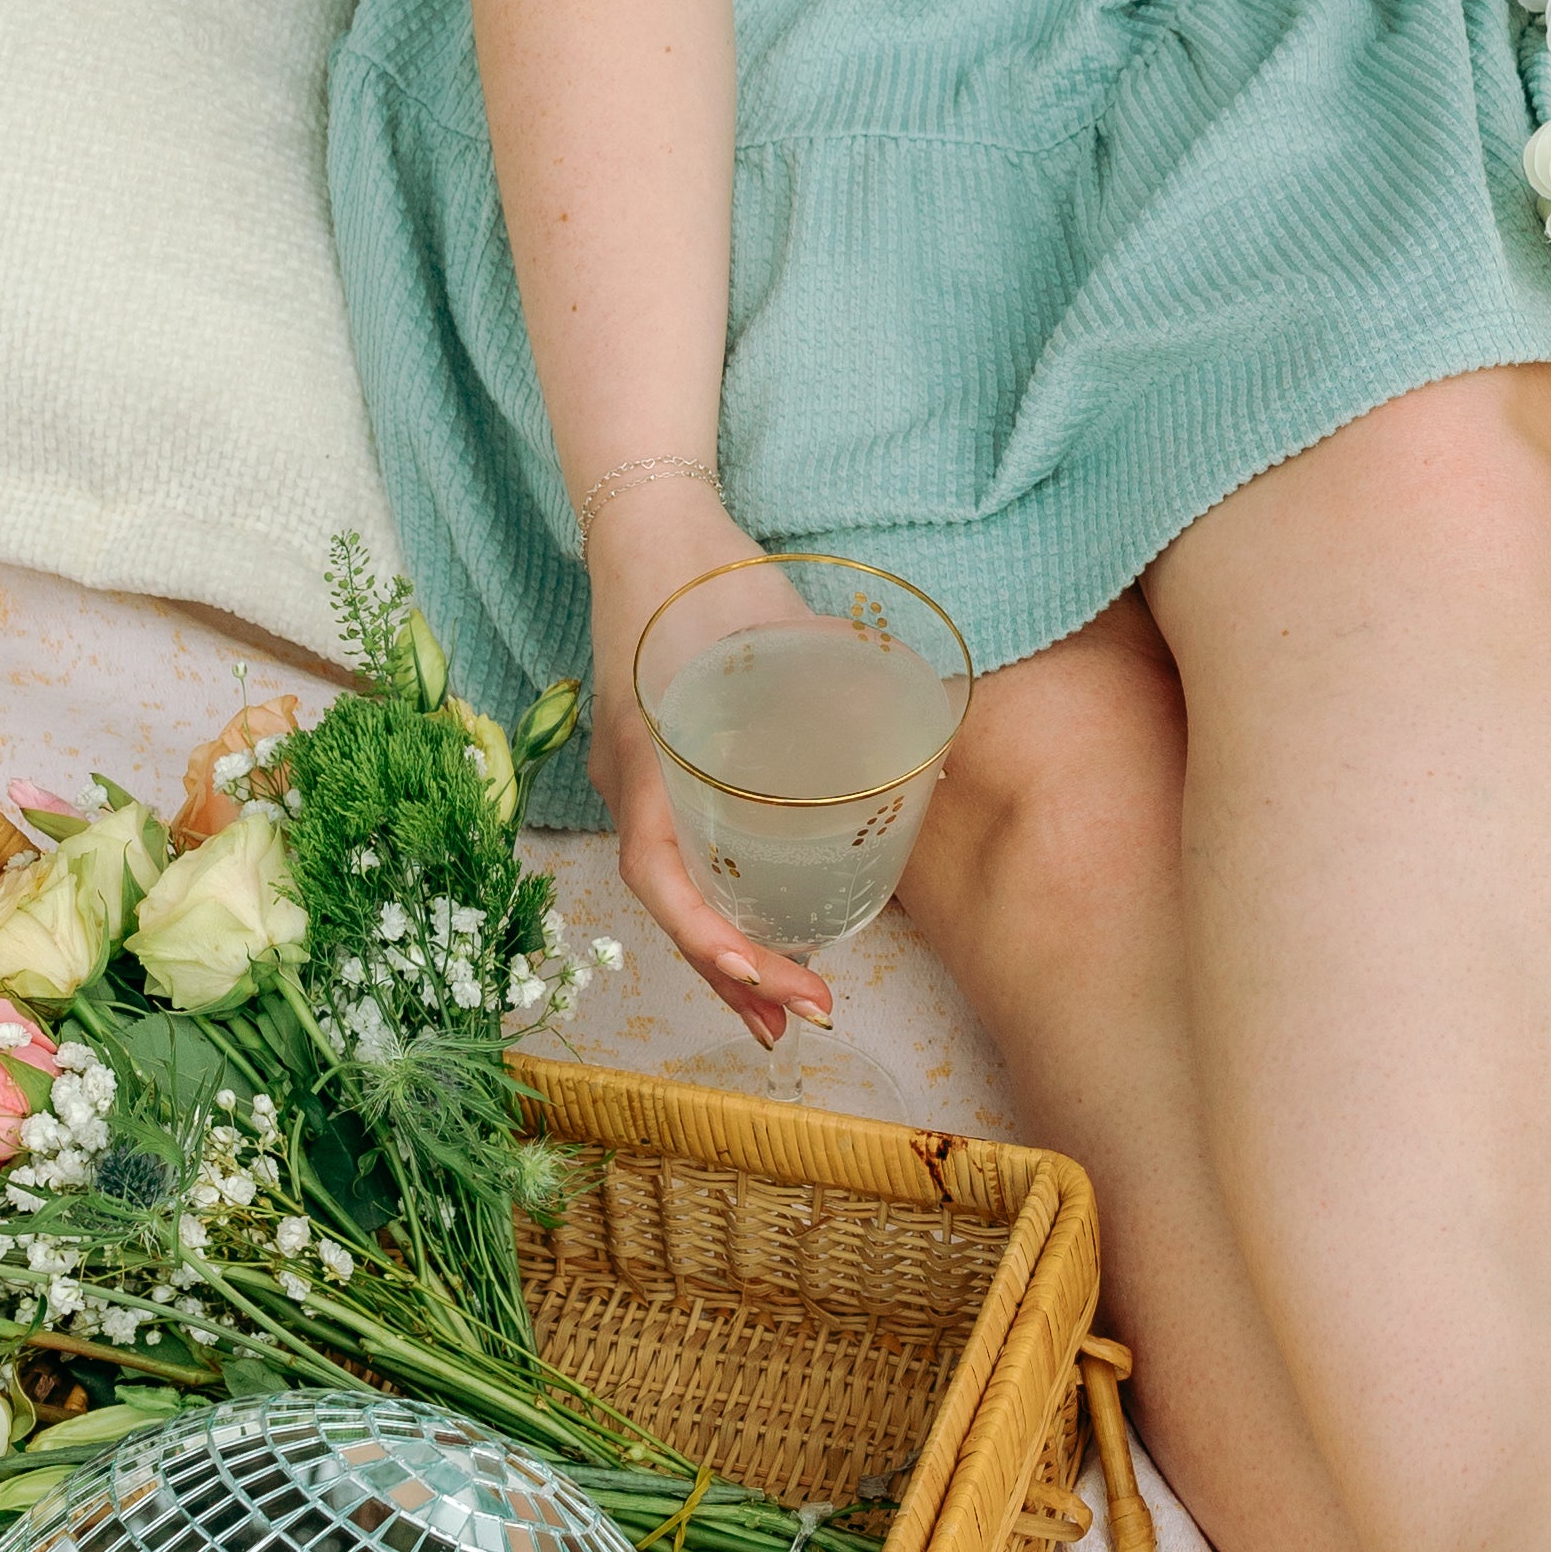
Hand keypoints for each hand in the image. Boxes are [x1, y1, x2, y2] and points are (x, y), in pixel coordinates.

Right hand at [579, 483, 834, 1049]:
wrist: (646, 527)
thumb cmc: (704, 575)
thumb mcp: (775, 620)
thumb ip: (838, 665)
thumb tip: (918, 711)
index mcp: (646, 762)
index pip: (661, 880)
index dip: (711, 940)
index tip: (771, 977)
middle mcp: (632, 788)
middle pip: (671, 908)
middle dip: (732, 977)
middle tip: (800, 1024)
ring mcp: (638, 785)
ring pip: (673, 895)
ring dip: (722, 959)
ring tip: (780, 1019)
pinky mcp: (656, 775)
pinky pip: (678, 862)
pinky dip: (713, 910)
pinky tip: (758, 936)